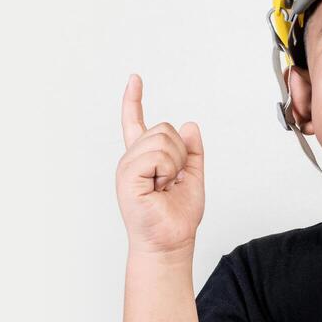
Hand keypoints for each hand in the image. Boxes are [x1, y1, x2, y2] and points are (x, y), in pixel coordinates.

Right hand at [116, 74, 204, 256]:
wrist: (171, 242)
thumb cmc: (178, 217)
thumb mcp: (193, 177)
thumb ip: (192, 152)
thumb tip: (189, 126)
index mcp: (144, 159)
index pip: (136, 123)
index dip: (134, 100)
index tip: (135, 79)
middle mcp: (132, 159)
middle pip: (163, 128)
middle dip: (180, 152)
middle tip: (172, 180)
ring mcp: (127, 167)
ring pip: (162, 139)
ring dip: (174, 163)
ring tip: (165, 186)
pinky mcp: (127, 176)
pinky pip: (156, 155)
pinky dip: (167, 170)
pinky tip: (159, 188)